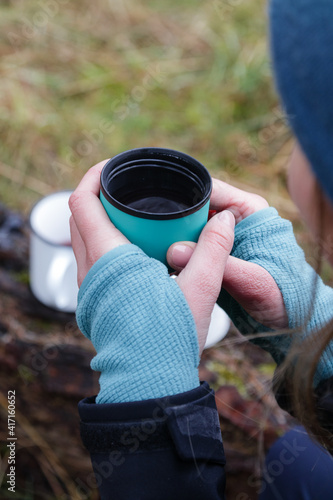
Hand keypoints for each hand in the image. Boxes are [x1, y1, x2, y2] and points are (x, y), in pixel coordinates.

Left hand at [69, 163, 235, 352]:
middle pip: (79, 218)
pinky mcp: (93, 301)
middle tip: (125, 187)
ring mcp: (87, 288)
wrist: (149, 380)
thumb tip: (226, 219)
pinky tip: (128, 245)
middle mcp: (90, 270)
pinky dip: (99, 241)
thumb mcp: (201, 288)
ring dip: (97, 219)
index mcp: (109, 259)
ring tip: (128, 213)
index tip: (112, 167)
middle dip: (97, 195)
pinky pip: (87, 259)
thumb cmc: (170, 337)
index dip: (93, 178)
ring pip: (80, 239)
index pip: (83, 204)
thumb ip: (215, 249)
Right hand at [167, 178, 287, 329]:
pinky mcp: (214, 254)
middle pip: (194, 208)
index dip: (183, 197)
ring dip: (173, 239)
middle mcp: (234, 218)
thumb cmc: (283, 296)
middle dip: (174, 221)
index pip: (210, 190)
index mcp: (249, 210)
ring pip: (187, 228)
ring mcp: (222, 237)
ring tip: (156, 251)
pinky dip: (178, 255)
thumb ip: (218, 264)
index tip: (159, 212)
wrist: (289, 319)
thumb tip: (175, 251)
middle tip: (154, 237)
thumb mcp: (253, 280)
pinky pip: (189, 247)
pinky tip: (166, 264)